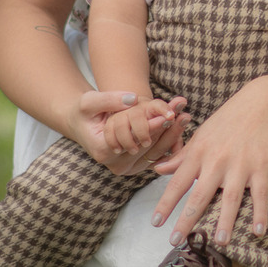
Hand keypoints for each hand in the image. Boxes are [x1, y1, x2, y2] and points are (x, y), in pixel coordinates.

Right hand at [70, 90, 189, 174]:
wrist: (82, 124)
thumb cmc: (84, 111)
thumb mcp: (90, 101)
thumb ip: (110, 99)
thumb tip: (133, 99)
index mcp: (103, 151)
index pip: (134, 140)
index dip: (153, 127)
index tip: (169, 115)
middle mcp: (116, 164)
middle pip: (148, 148)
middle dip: (168, 129)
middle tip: (184, 113)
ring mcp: (127, 168)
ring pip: (155, 152)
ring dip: (172, 135)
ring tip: (185, 116)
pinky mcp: (135, 165)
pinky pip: (157, 156)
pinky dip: (169, 142)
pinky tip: (180, 127)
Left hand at [151, 74, 267, 247]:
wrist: (265, 101)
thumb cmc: (231, 117)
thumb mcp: (203, 133)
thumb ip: (182, 154)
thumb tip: (158, 169)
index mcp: (201, 151)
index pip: (179, 181)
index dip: (166, 203)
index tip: (156, 222)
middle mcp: (218, 160)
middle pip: (200, 195)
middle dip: (187, 219)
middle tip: (176, 240)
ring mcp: (241, 164)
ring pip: (230, 198)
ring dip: (225, 221)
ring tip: (219, 242)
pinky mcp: (262, 166)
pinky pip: (260, 194)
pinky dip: (260, 213)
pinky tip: (258, 232)